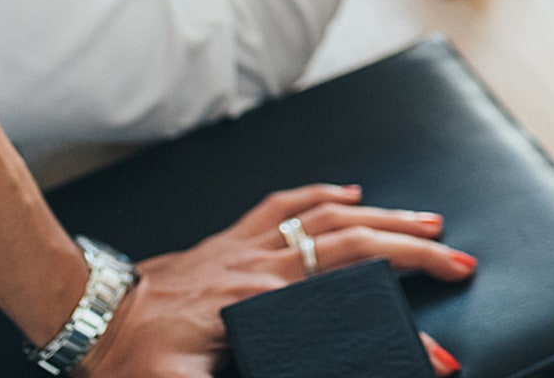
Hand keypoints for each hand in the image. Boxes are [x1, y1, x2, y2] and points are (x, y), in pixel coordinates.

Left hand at [80, 184, 471, 377]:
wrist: (94, 318)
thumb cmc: (135, 360)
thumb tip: (288, 374)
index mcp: (263, 300)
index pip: (349, 305)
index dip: (398, 332)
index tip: (439, 357)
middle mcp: (267, 263)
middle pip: (357, 243)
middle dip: (415, 250)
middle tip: (458, 259)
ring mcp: (252, 243)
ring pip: (332, 216)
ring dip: (386, 215)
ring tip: (428, 222)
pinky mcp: (235, 236)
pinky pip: (286, 204)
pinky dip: (323, 194)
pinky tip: (349, 193)